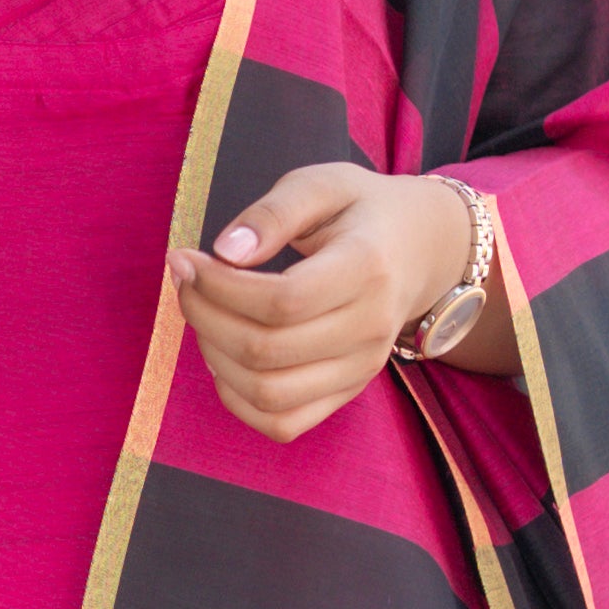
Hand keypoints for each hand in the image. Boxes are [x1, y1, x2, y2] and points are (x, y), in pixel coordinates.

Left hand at [173, 165, 493, 442]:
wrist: (422, 249)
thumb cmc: (361, 211)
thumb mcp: (323, 184)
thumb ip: (273, 212)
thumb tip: (225, 251)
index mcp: (367, 269)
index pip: (281, 301)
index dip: (219, 287)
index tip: (187, 259)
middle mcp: (370, 329)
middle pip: (266, 350)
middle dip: (205, 316)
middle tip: (186, 281)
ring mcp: (361, 368)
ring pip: (268, 393)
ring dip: (216, 357)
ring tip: (204, 315)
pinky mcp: (348, 392)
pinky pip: (283, 424)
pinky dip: (238, 399)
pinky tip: (224, 356)